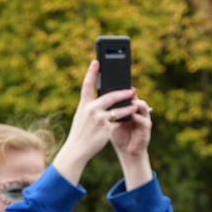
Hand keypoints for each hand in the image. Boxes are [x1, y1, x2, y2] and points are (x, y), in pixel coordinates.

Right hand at [53, 60, 139, 183]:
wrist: (76, 149)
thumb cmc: (80, 134)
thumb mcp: (81, 118)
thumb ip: (91, 108)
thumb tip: (106, 101)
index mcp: (83, 105)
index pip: (87, 85)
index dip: (92, 72)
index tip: (96, 61)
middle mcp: (90, 109)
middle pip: (110, 96)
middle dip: (122, 93)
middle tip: (131, 90)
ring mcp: (99, 118)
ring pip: (118, 109)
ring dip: (128, 106)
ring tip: (135, 104)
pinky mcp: (106, 128)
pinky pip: (119, 121)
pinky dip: (125, 119)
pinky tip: (132, 118)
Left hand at [108, 84, 153, 181]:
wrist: (126, 151)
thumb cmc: (118, 135)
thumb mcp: (110, 121)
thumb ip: (106, 111)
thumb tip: (95, 98)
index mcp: (127, 107)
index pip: (125, 94)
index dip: (121, 87)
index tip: (115, 79)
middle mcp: (137, 110)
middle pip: (134, 97)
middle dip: (128, 92)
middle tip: (122, 86)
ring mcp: (143, 118)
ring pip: (142, 106)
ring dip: (135, 103)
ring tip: (130, 99)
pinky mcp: (146, 128)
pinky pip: (143, 120)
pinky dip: (137, 117)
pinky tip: (132, 115)